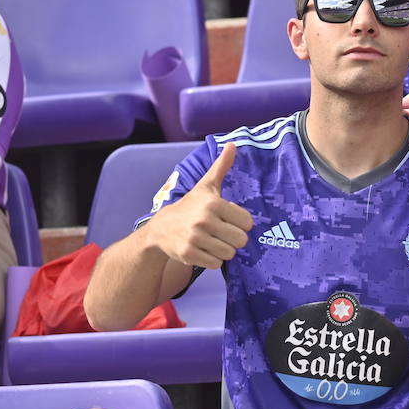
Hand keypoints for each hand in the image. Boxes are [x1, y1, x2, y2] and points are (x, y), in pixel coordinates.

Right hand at [146, 143, 253, 267]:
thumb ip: (222, 167)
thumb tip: (233, 144)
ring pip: (229, 254)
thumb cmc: (190, 206)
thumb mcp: (206, 186)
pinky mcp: (189, 254)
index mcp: (213, 203)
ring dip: (223, 250)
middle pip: (241, 240)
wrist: (161, 228)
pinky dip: (212, 260)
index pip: (247, 222)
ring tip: (211, 241)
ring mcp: (195, 238)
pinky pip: (216, 264)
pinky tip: (203, 250)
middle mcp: (204, 220)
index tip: (228, 220)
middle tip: (221, 233)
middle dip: (233, 239)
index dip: (240, 223)